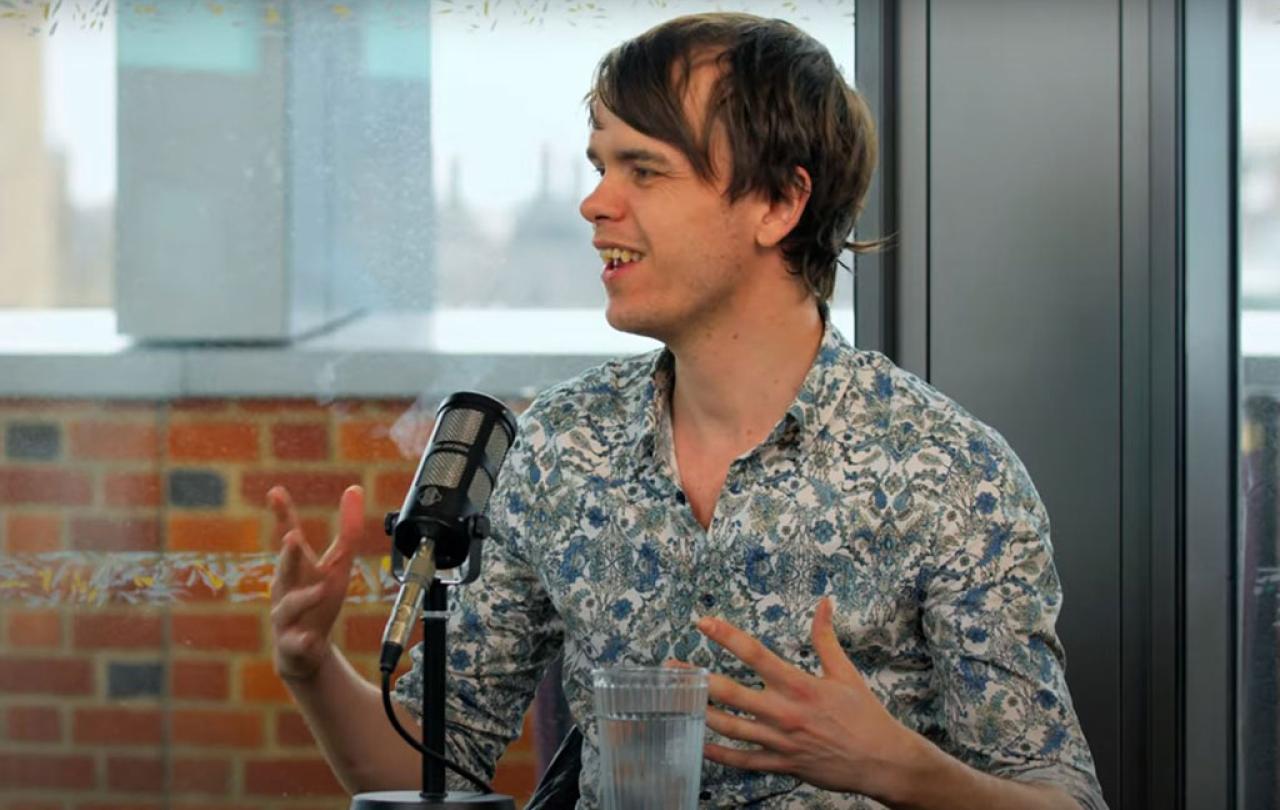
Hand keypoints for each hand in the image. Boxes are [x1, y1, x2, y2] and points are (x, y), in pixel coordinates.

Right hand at [268, 484, 362, 682]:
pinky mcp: (293, 646)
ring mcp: (286, 618)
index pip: (288, 537)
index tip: (276, 492)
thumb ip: (347, 530)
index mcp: (297, 568)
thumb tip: (355, 489)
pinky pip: (297, 644)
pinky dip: (303, 641)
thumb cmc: (317, 600)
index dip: (282, 514)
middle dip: (288, 553)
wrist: (303, 651)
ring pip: (290, 608)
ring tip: (321, 588)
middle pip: (285, 569)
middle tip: (293, 535)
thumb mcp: (337, 565)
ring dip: (305, 597)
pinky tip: (311, 639)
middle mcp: (286, 589)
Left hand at [692, 597, 927, 800]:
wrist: (882, 761)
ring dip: (699, 712)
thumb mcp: (846, 672)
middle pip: (730, 693)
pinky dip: (718, 753)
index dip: (727, 636)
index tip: (704, 622)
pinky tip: (699, 742)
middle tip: (670, 667)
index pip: (755, 654)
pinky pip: (742, 761)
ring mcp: (780, 741)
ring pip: (729, 727)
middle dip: (696, 678)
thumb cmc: (865, 715)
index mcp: (799, 685)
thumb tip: (823, 603)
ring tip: (674, 699)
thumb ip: (826, 637)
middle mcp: (784, 713)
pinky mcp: (781, 764)